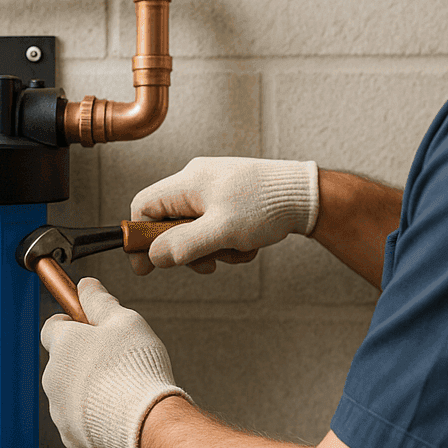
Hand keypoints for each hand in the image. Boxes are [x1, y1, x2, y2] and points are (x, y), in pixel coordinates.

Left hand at [40, 278, 188, 447]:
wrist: (146, 421)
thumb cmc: (137, 369)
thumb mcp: (125, 321)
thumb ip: (100, 301)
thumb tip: (86, 284)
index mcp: (63, 344)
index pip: (52, 327)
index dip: (71, 324)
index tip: (87, 326)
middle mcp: (53, 375)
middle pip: (62, 361)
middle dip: (82, 359)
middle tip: (114, 360)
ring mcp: (59, 408)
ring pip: (69, 393)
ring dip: (87, 389)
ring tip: (120, 388)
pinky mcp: (70, 435)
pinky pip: (78, 421)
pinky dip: (92, 416)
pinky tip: (117, 411)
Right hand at [129, 157, 319, 273]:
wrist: (307, 195)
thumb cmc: (267, 206)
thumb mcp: (222, 231)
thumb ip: (184, 246)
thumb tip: (154, 257)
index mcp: (188, 182)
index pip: (143, 207)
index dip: (140, 238)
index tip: (147, 266)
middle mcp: (196, 181)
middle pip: (169, 222)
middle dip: (188, 249)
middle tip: (209, 262)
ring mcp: (213, 189)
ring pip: (194, 229)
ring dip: (213, 248)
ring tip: (238, 250)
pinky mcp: (229, 198)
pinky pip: (214, 226)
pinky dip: (228, 241)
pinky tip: (248, 243)